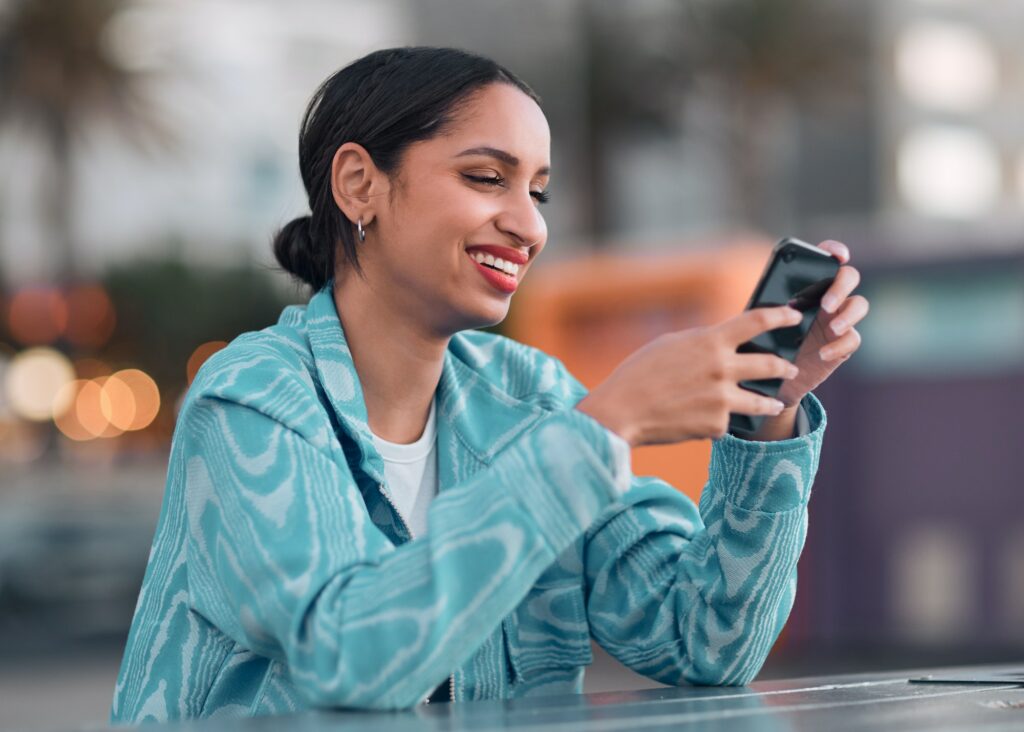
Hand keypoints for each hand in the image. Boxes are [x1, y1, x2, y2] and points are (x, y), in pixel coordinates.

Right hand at [576, 306, 804, 447]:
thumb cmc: (639, 373)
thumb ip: (702, 342)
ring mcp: (722, 399)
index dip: (780, 316)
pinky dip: (720, 420)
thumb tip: (723, 342)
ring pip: (762, 401)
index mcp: (710, 342)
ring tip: (775, 403)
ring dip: (771, 402)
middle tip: (791, 368)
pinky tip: (707, 421)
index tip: (793, 316)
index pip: (757, 321)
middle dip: (785, 367)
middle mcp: (722, 369)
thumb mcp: (671, 345)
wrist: (622, 411)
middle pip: (770, 364)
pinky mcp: (716, 425)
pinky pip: (728, 421)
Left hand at [776, 240, 868, 407]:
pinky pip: (853, 339)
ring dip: (849, 315)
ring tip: (833, 329)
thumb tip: (769, 303)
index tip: (838, 256)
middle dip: (841, 287)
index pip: (827, 259)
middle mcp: (827, 297)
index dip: (835, 251)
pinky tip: (823, 354)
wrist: (772, 377)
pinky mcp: (843, 344)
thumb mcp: (760, 321)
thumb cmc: (764, 342)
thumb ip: (768, 307)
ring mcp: (839, 319)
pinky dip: (840, 346)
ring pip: (860, 304)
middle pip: (849, 277)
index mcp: (808, 284)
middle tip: (825, 305)